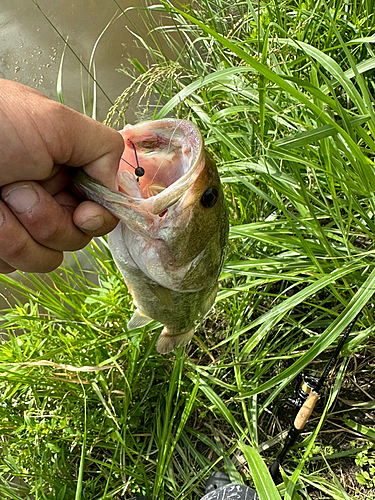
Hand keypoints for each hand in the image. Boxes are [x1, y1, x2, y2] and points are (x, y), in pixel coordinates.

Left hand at [0, 79, 123, 273]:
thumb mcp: (54, 121)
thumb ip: (103, 147)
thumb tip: (118, 184)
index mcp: (64, 169)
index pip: (102, 209)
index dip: (98, 217)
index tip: (84, 213)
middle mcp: (47, 198)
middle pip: (78, 237)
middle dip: (51, 219)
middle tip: (20, 189)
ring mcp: (20, 225)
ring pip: (47, 258)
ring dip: (20, 231)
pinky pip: (15, 265)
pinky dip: (0, 242)